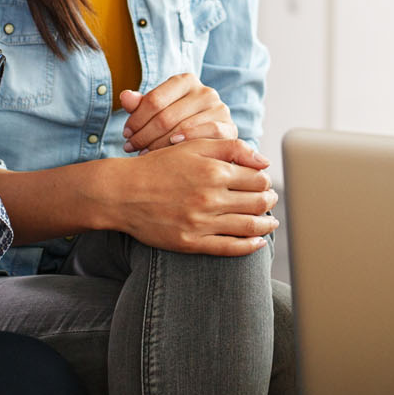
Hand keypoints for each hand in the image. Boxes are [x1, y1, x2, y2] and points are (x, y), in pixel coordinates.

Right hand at [105, 138, 277, 255]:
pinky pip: (229, 248)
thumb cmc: (158, 166)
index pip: (258, 179)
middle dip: (270, 201)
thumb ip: (230, 147)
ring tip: (271, 222)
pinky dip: (249, 247)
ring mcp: (201, 222)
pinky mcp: (191, 242)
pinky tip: (258, 243)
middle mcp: (210, 197)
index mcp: (214, 171)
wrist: (122, 193)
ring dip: (266, 225)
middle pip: (258, 202)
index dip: (266, 181)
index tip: (264, 182)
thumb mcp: (192, 146)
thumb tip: (264, 161)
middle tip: (271, 200)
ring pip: (249, 226)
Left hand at [120, 74, 236, 152]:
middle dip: (143, 135)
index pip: (153, 100)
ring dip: (158, 144)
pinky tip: (172, 149)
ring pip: (181, 128)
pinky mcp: (229, 127)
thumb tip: (125, 97)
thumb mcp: (156, 111)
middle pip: (165, 117)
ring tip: (144, 153)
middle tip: (130, 148)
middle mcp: (205, 91)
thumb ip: (140, 104)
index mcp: (185, 80)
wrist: (208, 139)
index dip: (135, 119)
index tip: (126, 134)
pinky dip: (187, 142)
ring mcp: (219, 108)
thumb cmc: (176, 123)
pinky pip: (205, 135)